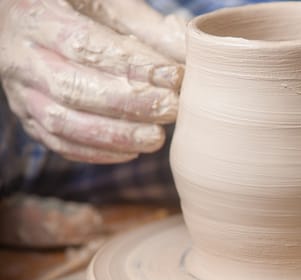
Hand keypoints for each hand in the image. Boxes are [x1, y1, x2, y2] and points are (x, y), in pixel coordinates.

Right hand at [0, 0, 185, 162]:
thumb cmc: (77, 11)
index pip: (86, 45)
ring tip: (156, 138)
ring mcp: (20, 92)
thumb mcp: (108, 7)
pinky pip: (57, 143)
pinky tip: (131, 152)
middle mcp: (20, 57)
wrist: (29, 26)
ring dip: (114, 135)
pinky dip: (95, 152)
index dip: (133, 65)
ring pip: (61, 122)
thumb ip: (145, 29)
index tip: (174, 76)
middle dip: (128, 104)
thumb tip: (189, 55)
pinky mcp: (28, 118)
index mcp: (37, 16)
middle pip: (73, 88)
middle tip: (171, 109)